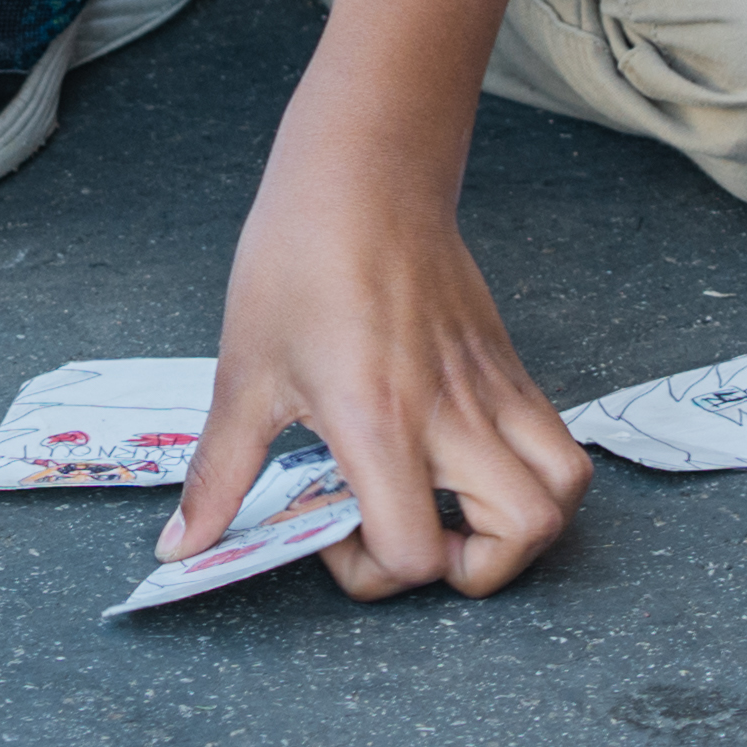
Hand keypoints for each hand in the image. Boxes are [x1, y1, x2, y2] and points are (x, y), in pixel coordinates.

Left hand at [169, 109, 591, 601]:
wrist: (362, 174)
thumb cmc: (300, 260)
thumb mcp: (244, 374)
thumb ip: (219, 474)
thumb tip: (181, 544)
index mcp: (379, 423)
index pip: (416, 552)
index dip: (374, 572)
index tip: (333, 532)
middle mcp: (452, 415)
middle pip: (526, 531)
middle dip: (477, 569)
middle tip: (414, 539)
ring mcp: (492, 389)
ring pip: (565, 488)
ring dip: (523, 527)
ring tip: (460, 514)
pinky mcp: (509, 366)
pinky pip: (554, 440)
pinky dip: (531, 475)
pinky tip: (463, 460)